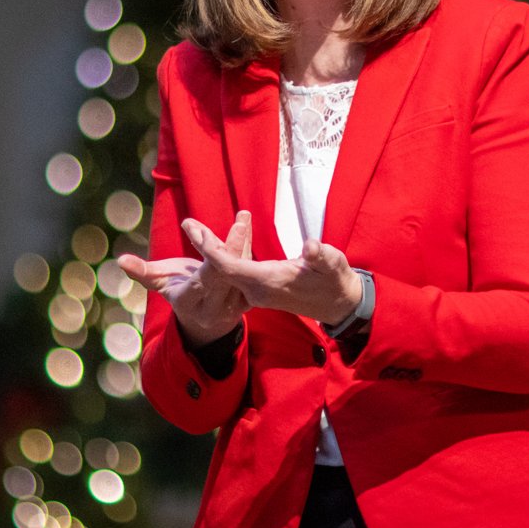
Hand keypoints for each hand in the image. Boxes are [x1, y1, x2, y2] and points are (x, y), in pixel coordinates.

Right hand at [119, 211, 252, 346]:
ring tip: (243, 216)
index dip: (206, 255)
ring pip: (242, 272)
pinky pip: (250, 273)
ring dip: (243, 242)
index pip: (202, 279)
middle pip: (226, 275)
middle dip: (233, 246)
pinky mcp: (247, 301)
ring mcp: (233, 306)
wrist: (204, 322)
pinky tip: (245, 224)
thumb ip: (142, 272)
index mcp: (190, 302)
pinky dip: (247, 247)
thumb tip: (120, 261)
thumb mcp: (160, 283)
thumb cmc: (179, 292)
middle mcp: (214, 307)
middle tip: (239, 219)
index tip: (203, 232)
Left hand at [184, 221, 362, 326]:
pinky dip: (225, 257)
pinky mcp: (260, 291)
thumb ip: (322, 256)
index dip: (211, 249)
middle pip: (222, 269)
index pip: (230, 266)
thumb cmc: (336, 280)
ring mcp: (257, 293)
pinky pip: (235, 273)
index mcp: (269, 282)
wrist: (340, 304)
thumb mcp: (334, 265)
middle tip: (188, 223)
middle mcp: (257, 291)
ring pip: (227, 272)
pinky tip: (217, 242)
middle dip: (205, 246)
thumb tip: (312, 248)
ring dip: (212, 251)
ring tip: (196, 229)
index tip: (195, 230)